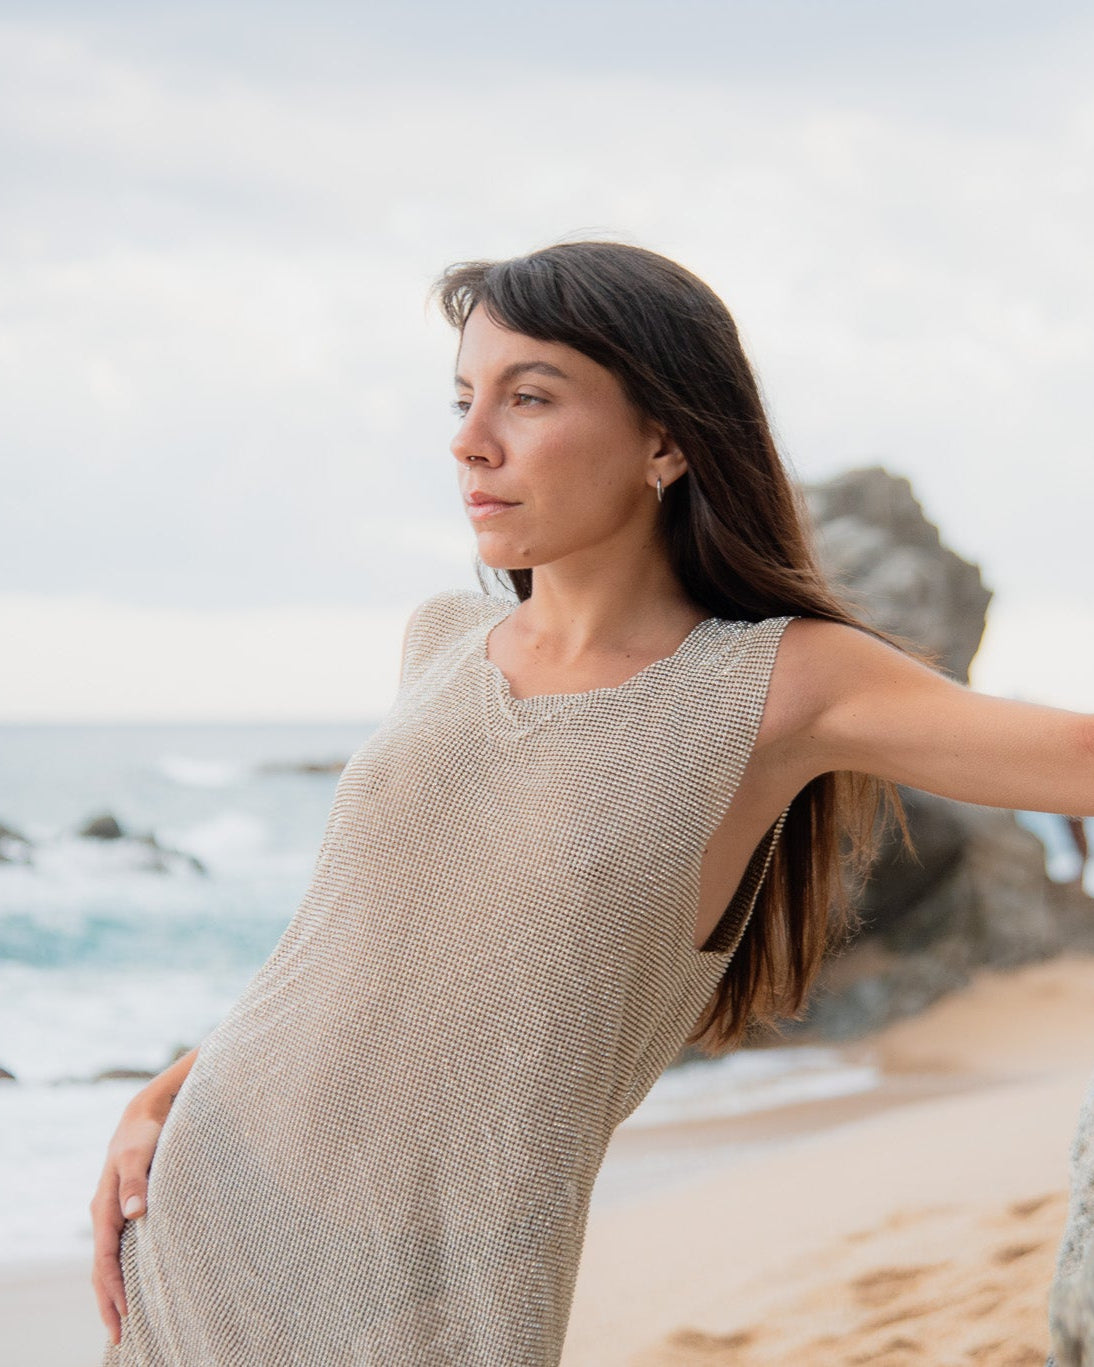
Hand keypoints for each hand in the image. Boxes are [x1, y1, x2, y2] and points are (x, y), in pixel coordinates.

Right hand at [89, 1107, 164, 1344]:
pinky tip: (136, 1281)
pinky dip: (123, 1270)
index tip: (123, 1315)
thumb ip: (136, 1182)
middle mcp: (107, 1214)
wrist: (146, 1114)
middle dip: (108, 1302)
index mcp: (105, 1207)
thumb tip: (134, 1214)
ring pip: (110, 1260)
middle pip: (102, 1268)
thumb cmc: (144, 1134)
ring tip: (125, 1320)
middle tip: (120, 1336)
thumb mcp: (139, 1154)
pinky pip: (121, 1247)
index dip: (112, 1289)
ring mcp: (116, 1212)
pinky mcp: (128, 1207)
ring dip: (114, 1290)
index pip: (105, 1259)